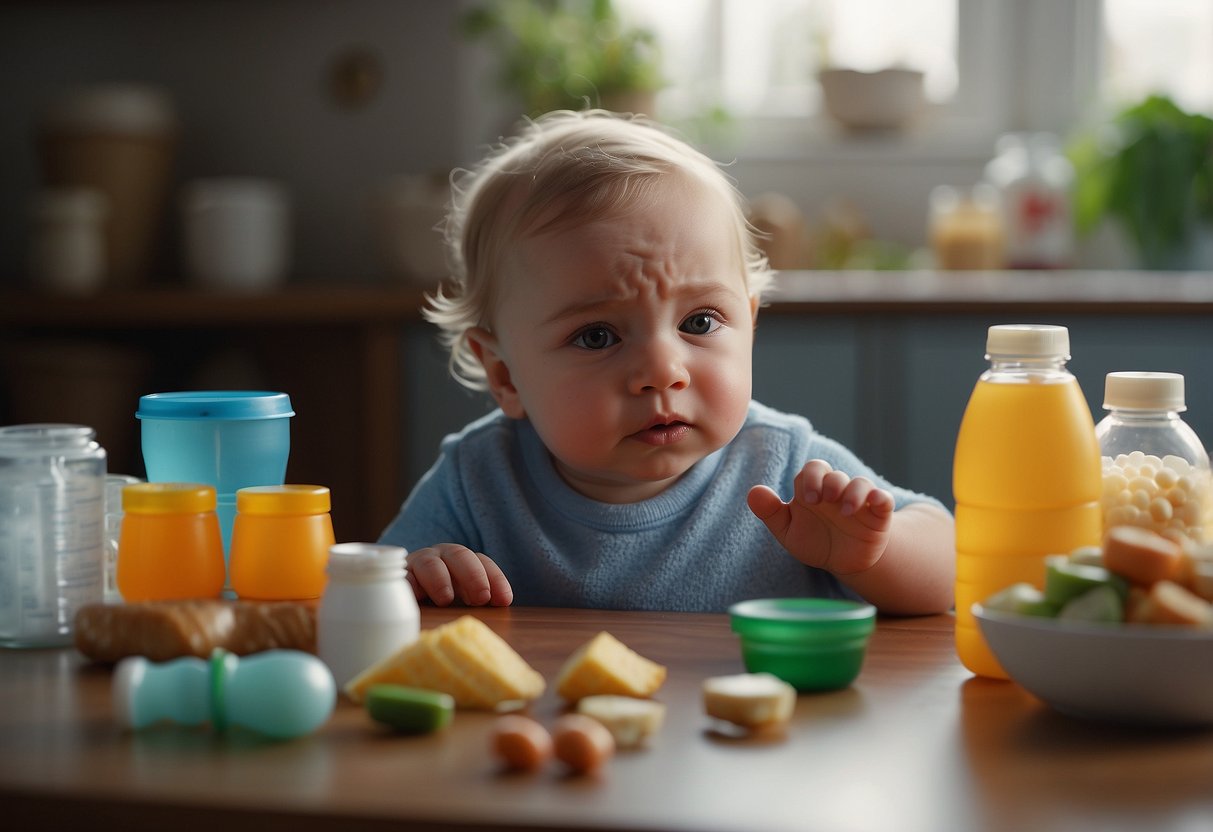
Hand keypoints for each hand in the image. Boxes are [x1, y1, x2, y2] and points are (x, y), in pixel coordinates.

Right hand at [405, 543, 512, 606]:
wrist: (401, 597)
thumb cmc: (440, 601)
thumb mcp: (462, 601)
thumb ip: (479, 604)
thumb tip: (499, 615)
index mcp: (462, 561)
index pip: (483, 562)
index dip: (495, 579)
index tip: (503, 600)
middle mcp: (442, 557)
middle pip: (460, 556)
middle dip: (473, 576)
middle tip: (481, 597)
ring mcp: (420, 564)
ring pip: (431, 563)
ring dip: (441, 580)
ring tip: (446, 599)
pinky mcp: (400, 577)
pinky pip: (404, 577)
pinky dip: (411, 586)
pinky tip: (418, 598)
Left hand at [747, 459, 893, 575]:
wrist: (842, 562)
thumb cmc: (813, 541)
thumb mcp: (788, 531)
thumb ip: (771, 512)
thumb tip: (753, 492)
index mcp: (813, 490)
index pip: (812, 471)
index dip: (810, 479)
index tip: (807, 499)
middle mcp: (836, 491)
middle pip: (835, 475)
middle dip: (830, 483)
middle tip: (824, 500)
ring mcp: (858, 501)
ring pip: (860, 484)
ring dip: (854, 492)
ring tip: (846, 510)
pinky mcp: (878, 514)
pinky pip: (883, 499)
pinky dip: (880, 497)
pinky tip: (876, 502)